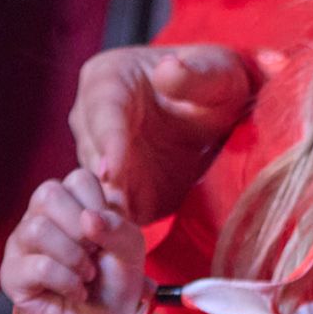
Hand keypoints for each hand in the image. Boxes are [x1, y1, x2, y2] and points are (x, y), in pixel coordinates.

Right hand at [1, 169, 149, 313]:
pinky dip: (67, 281)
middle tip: (94, 251)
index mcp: (70, 200)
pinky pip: (36, 266)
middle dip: (80, 227)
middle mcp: (40, 216)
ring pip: (37, 229)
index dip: (100, 205)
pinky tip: (76, 290)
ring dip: (73, 256)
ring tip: (87, 273)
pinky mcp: (12, 274)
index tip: (108, 232)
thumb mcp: (131, 246)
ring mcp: (21, 244)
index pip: (77, 178)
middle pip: (48, 194)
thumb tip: (87, 218)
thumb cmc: (116, 276)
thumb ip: (116, 226)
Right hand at [70, 44, 261, 223]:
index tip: (109, 171)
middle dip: (102, 185)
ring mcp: (98, 155)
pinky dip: (115, 227)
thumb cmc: (218, 82)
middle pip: (90, 154)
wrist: (222, 112)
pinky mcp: (114, 187)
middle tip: (116, 212)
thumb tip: (168, 69)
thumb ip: (196, 73)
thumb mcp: (218, 72)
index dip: (108, 142)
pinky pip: (108, 210)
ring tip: (116, 234)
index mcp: (107, 78)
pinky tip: (125, 243)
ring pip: (92, 187)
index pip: (102, 111)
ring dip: (106, 210)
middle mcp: (90, 118)